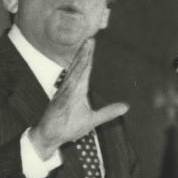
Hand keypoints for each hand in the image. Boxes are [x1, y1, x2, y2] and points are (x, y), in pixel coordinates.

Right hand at [28, 39, 128, 158]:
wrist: (51, 139)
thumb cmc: (68, 128)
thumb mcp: (93, 120)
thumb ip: (108, 112)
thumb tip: (126, 106)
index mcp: (78, 92)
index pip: (85, 71)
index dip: (88, 57)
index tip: (92, 42)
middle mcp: (70, 91)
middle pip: (78, 69)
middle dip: (84, 54)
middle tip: (90, 38)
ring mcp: (63, 97)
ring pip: (72, 77)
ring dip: (78, 63)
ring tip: (84, 51)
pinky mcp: (58, 107)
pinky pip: (65, 94)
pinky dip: (70, 85)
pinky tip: (75, 75)